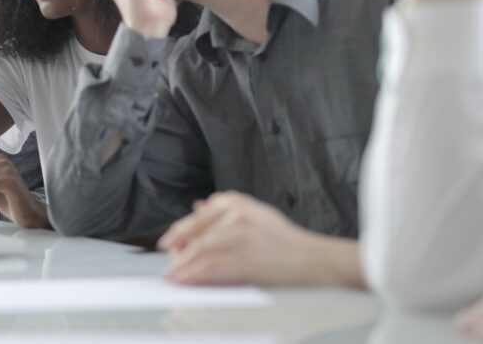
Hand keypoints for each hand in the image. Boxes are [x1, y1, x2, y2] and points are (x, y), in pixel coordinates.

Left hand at [157, 191, 362, 286]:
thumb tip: (198, 206)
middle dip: (178, 251)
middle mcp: (237, 213)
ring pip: (200, 251)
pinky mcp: (244, 257)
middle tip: (169, 265)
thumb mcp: (256, 215)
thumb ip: (226, 212)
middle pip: (196, 234)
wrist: (313, 259)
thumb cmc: (285, 241)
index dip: (180, 232)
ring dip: (182, 266)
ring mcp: (240, 234)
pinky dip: (192, 275)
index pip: (198, 217)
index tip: (169, 244)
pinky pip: (209, 267)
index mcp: (237, 201)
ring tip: (173, 276)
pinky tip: (185, 280)